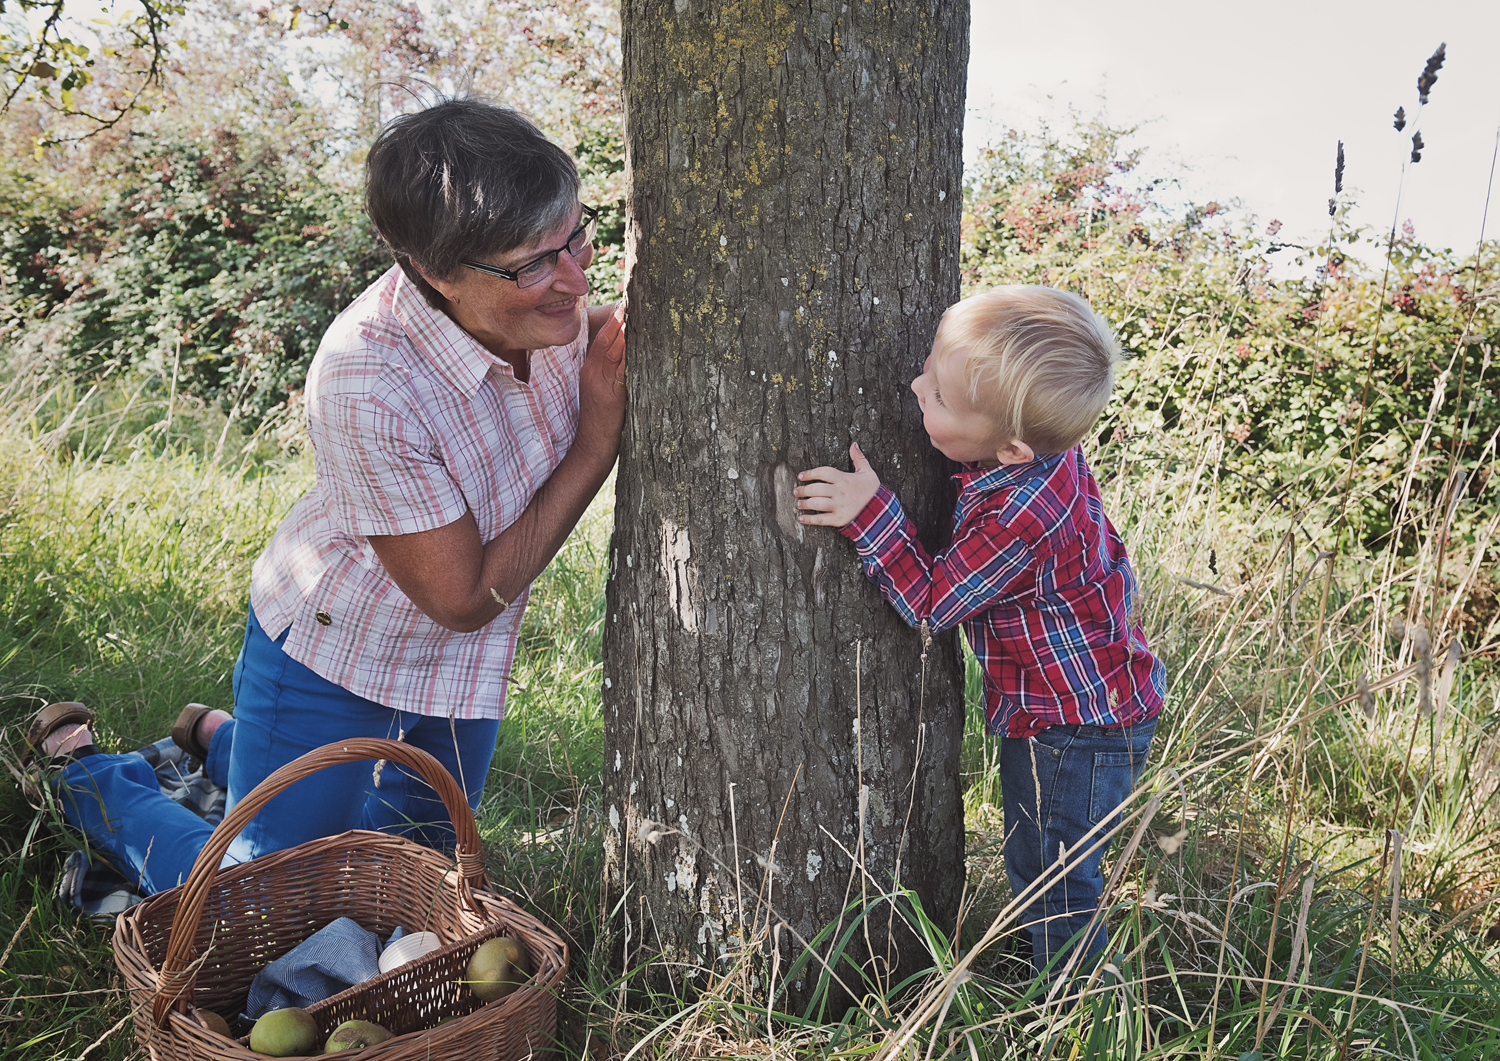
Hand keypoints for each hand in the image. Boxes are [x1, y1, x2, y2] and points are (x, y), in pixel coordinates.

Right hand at [575, 303, 625, 461]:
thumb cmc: (601, 420)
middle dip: (620, 316)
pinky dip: (627, 351)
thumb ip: (611, 371)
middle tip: (634, 294)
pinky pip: (620, 367)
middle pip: (607, 337)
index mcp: (590, 369)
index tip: (626, 300)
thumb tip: (628, 353)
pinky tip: (635, 337)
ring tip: (636, 308)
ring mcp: (601, 382)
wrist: (592, 446)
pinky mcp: (611, 394)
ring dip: (625, 328)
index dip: (613, 317)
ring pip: (614, 348)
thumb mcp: (602, 391)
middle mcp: (594, 372)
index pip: (602, 337)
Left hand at [795, 442, 881, 526]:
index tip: (801, 476)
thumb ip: (859, 458)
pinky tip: (802, 518)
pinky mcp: (839, 519)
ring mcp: (839, 506)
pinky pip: (821, 520)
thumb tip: (854, 444)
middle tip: (796, 491)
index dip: (810, 473)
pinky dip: (810, 519)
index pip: (823, 472)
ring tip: (799, 503)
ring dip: (805, 503)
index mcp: (844, 479)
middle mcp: (840, 492)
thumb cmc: (872, 491)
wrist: (881, 510)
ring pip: (816, 504)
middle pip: (816, 489)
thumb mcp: (868, 472)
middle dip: (803, 490)